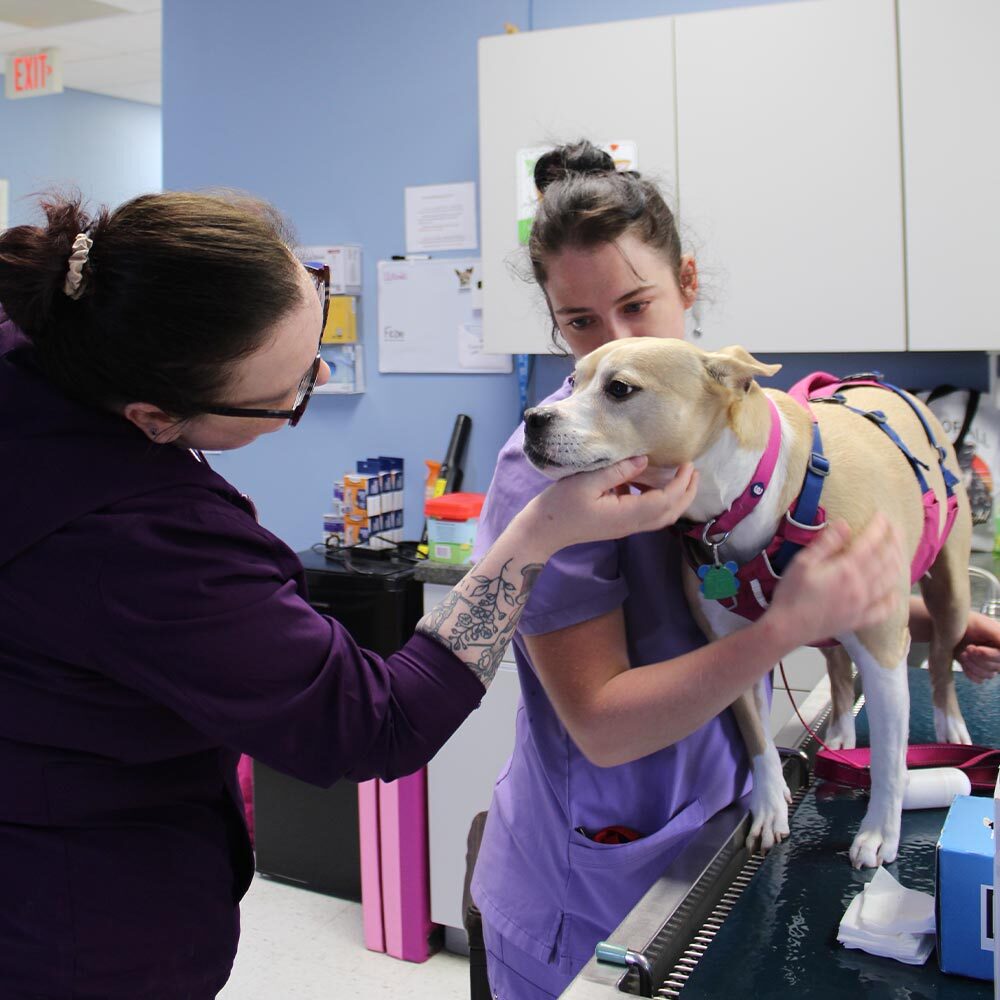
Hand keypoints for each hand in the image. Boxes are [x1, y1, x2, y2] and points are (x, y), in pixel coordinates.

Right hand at [525, 457, 697, 554]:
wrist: (544, 530)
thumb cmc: (560, 505)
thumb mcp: (587, 481)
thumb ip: (618, 470)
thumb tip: (644, 459)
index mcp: (626, 514)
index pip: (665, 501)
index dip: (680, 484)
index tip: (687, 464)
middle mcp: (631, 524)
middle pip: (670, 514)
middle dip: (686, 493)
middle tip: (693, 470)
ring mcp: (625, 526)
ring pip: (661, 516)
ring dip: (674, 497)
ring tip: (678, 475)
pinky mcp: (619, 524)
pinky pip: (647, 514)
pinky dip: (657, 499)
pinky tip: (647, 481)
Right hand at [767, 514, 904, 646]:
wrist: (787, 628)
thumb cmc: (791, 593)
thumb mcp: (802, 562)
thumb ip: (826, 543)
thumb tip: (845, 524)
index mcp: (846, 570)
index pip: (870, 543)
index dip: (879, 528)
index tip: (883, 516)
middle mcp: (861, 586)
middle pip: (886, 560)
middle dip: (893, 541)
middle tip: (894, 529)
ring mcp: (863, 604)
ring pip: (890, 580)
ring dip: (897, 563)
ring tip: (897, 551)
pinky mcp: (860, 619)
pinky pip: (886, 608)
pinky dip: (894, 596)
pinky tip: (893, 589)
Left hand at [955, 612, 999, 683]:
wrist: (947, 627)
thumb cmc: (965, 622)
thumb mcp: (984, 626)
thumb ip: (999, 637)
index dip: (988, 655)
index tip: (974, 647)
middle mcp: (997, 654)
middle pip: (996, 668)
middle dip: (978, 659)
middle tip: (967, 647)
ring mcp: (988, 663)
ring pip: (988, 675)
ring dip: (972, 665)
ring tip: (963, 653)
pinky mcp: (976, 669)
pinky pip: (979, 679)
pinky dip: (969, 672)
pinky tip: (963, 660)